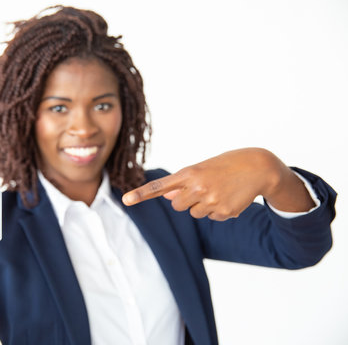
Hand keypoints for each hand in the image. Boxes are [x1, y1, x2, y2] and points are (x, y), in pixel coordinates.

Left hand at [122, 148, 313, 220]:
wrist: (258, 167)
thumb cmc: (226, 165)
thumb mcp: (202, 169)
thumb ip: (183, 183)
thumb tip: (167, 197)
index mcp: (189, 173)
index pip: (160, 186)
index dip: (141, 194)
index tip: (126, 200)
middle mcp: (197, 187)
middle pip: (177, 206)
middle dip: (186, 200)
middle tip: (203, 188)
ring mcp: (210, 201)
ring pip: (195, 213)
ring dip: (203, 205)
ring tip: (220, 190)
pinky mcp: (223, 212)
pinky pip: (212, 217)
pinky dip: (219, 210)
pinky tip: (230, 197)